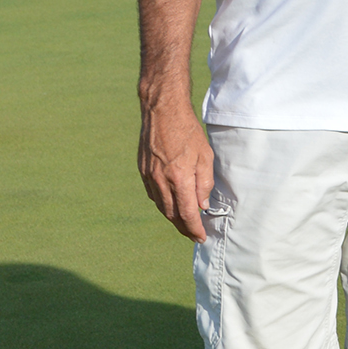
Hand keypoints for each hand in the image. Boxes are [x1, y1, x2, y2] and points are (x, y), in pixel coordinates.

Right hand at [139, 99, 214, 240]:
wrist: (162, 111)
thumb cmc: (188, 131)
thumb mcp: (205, 156)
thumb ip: (204, 183)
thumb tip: (201, 205)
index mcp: (178, 178)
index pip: (187, 213)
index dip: (194, 228)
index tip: (201, 237)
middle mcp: (161, 180)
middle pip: (171, 214)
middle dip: (183, 228)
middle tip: (193, 234)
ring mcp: (149, 176)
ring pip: (160, 206)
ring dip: (172, 218)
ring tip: (184, 224)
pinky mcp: (142, 170)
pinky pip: (152, 194)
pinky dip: (162, 204)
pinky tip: (170, 204)